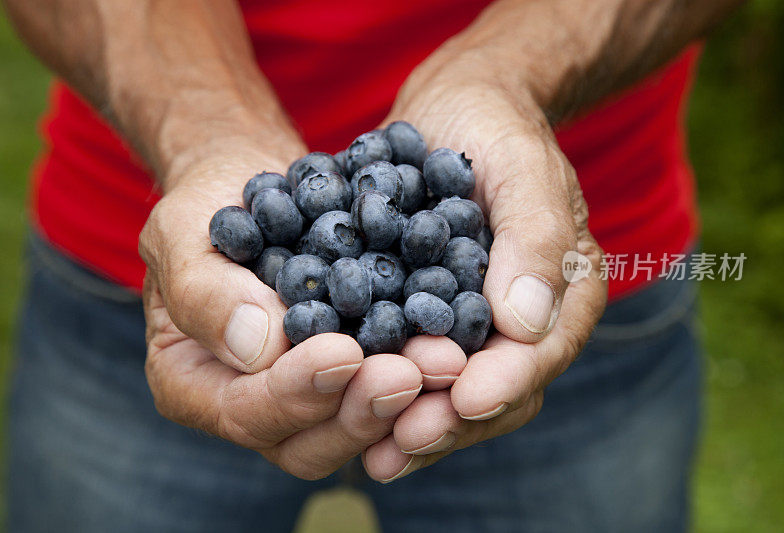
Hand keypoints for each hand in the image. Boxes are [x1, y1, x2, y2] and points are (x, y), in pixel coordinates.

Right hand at [139, 145, 424, 478]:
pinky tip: (453, 348)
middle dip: (360, 412)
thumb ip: (206, 293)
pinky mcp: (351, 374)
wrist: (252, 187)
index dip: (295, 392)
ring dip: (402, 405)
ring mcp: (304, 398)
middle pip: (306, 446)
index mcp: (191, 384)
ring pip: (355, 430)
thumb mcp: (183, 232)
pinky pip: (386, 394)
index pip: (245, 412)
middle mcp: (250, 406)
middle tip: (408, 373)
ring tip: (443, 362)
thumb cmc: (206, 206)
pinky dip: (420, 377)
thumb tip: (259, 347)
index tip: (343, 351)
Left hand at [362, 53, 607, 480]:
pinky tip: (352, 412)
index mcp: (567, 289)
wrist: (454, 106)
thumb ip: (533, 239)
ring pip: (457, 391)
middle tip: (403, 441)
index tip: (463, 399)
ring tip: (376, 453)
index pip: (543, 351)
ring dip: (420, 422)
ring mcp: (480, 323)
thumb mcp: (519, 165)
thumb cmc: (495, 123)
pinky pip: (418, 367)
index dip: (505, 381)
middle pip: (501, 389)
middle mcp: (527, 318)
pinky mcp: (433, 318)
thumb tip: (526, 324)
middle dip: (454, 419)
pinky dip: (391, 392)